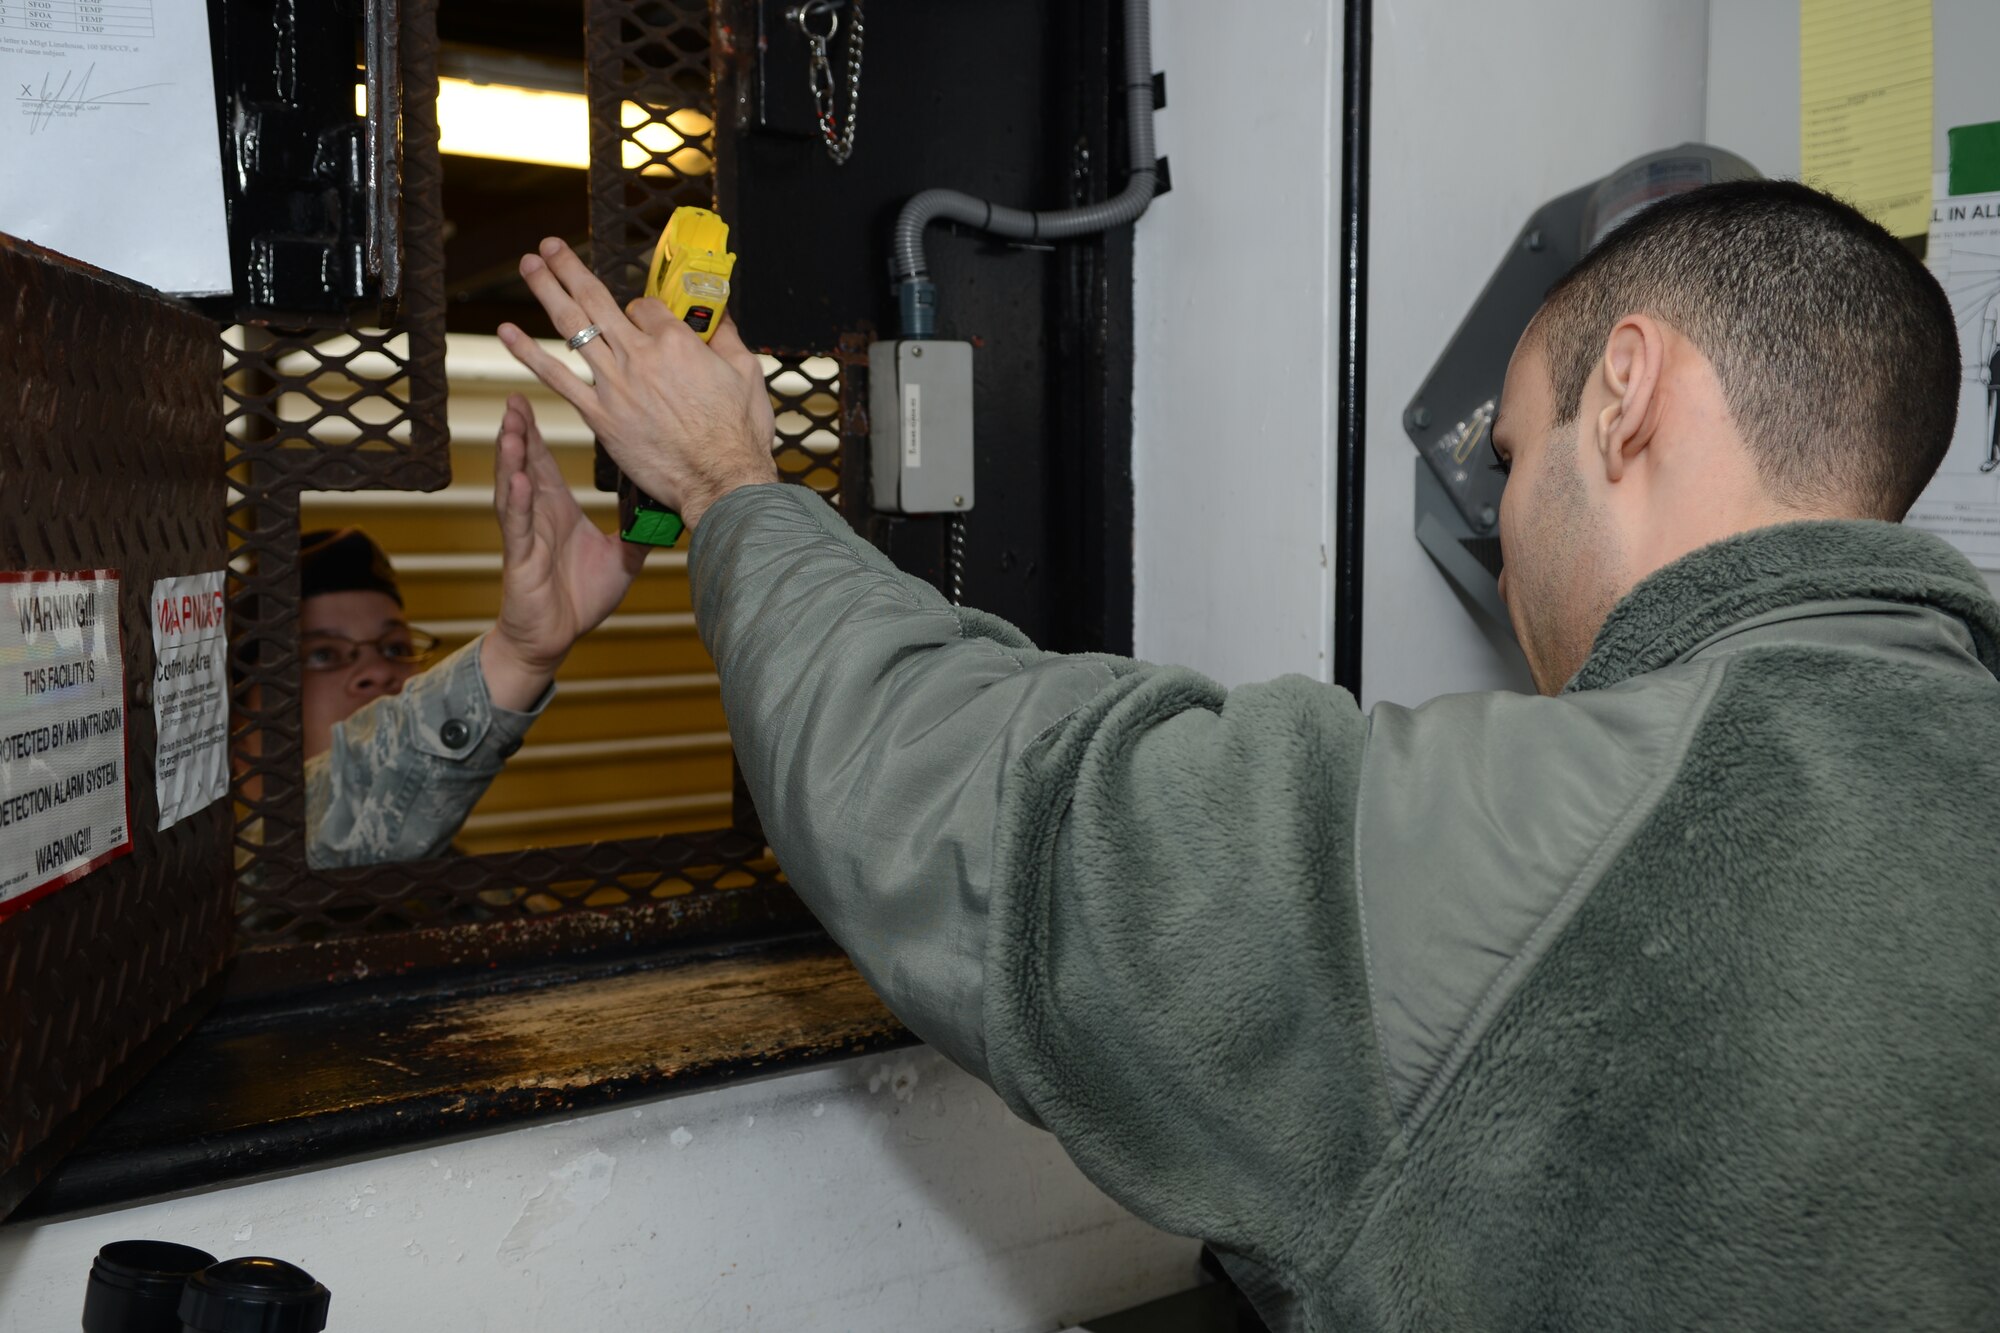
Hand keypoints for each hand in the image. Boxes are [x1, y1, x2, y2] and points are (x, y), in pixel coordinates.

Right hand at [481, 394, 648, 711]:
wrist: (556, 638)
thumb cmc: (580, 598)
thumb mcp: (622, 558)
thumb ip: (639, 531)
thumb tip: (666, 509)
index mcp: (556, 509)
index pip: (544, 461)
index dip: (536, 432)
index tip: (531, 398)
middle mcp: (536, 514)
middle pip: (523, 464)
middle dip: (518, 431)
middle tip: (515, 397)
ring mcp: (525, 534)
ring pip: (513, 487)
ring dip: (511, 457)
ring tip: (510, 427)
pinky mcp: (520, 558)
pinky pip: (517, 525)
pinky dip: (517, 502)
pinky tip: (517, 480)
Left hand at [496, 237, 777, 531]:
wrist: (720, 481)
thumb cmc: (737, 435)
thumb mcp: (747, 374)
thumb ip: (728, 339)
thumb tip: (718, 317)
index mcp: (677, 342)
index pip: (646, 306)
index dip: (641, 308)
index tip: (641, 317)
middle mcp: (640, 356)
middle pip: (596, 298)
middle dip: (568, 267)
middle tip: (549, 247)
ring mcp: (615, 385)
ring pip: (572, 325)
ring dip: (546, 289)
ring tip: (529, 265)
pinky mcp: (600, 416)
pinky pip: (556, 378)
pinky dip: (528, 353)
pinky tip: (508, 332)